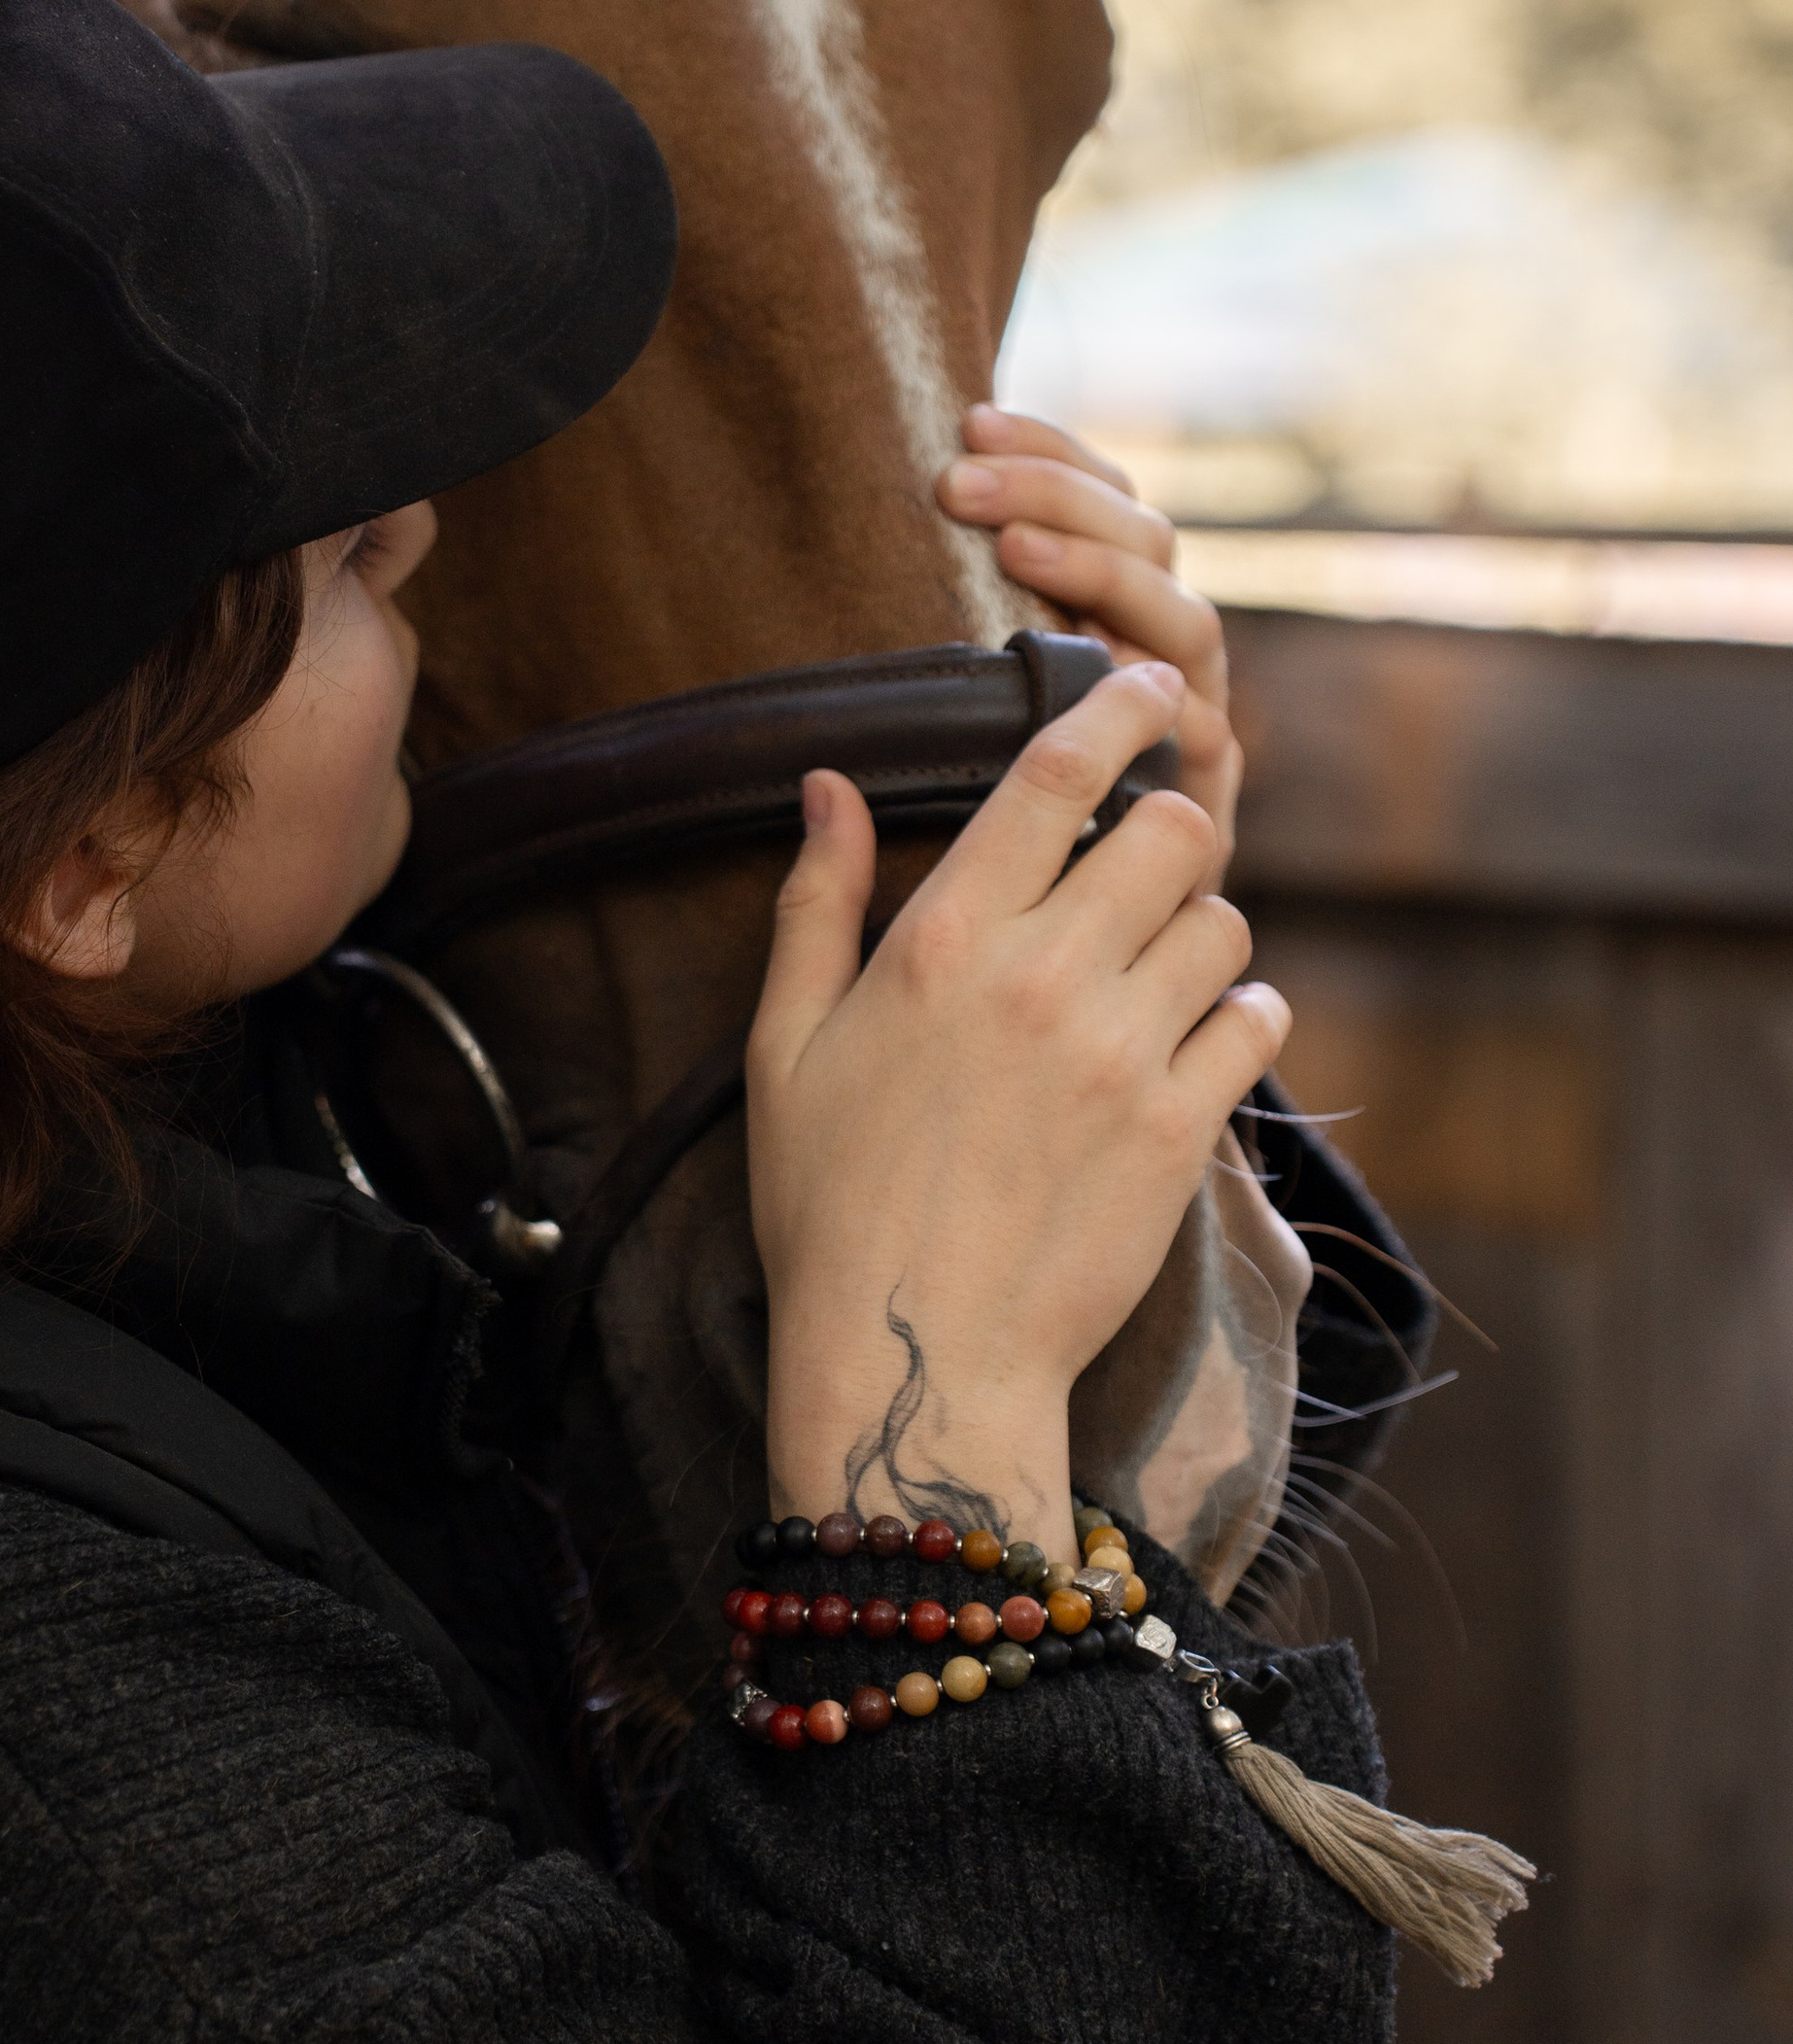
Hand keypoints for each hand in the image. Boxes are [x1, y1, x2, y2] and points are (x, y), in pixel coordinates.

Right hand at [747, 665, 1289, 1560]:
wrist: (915, 1355)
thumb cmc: (830, 1205)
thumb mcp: (784, 1047)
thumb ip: (816, 903)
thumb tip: (829, 786)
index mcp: (943, 942)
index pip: (1055, 775)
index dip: (1114, 709)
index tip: (1143, 688)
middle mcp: (1043, 979)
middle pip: (1169, 832)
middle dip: (1168, 831)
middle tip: (1145, 870)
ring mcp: (1122, 1054)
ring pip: (1224, 923)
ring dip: (1203, 931)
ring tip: (1163, 972)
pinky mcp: (1181, 1130)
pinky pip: (1258, 1023)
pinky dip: (1242, 1018)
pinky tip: (1200, 1042)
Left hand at [938, 403, 1240, 875]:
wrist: (1040, 978)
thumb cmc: (972, 845)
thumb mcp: (944, 723)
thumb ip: (935, 654)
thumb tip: (898, 550)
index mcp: (1108, 621)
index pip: (1105, 502)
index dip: (1052, 454)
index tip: (971, 420)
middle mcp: (1161, 662)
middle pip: (1146, 542)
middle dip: (1058, 497)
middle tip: (958, 484)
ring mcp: (1192, 728)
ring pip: (1181, 620)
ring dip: (1101, 572)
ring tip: (1014, 551)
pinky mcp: (1206, 803)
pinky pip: (1201, 732)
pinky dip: (1161, 695)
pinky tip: (1108, 666)